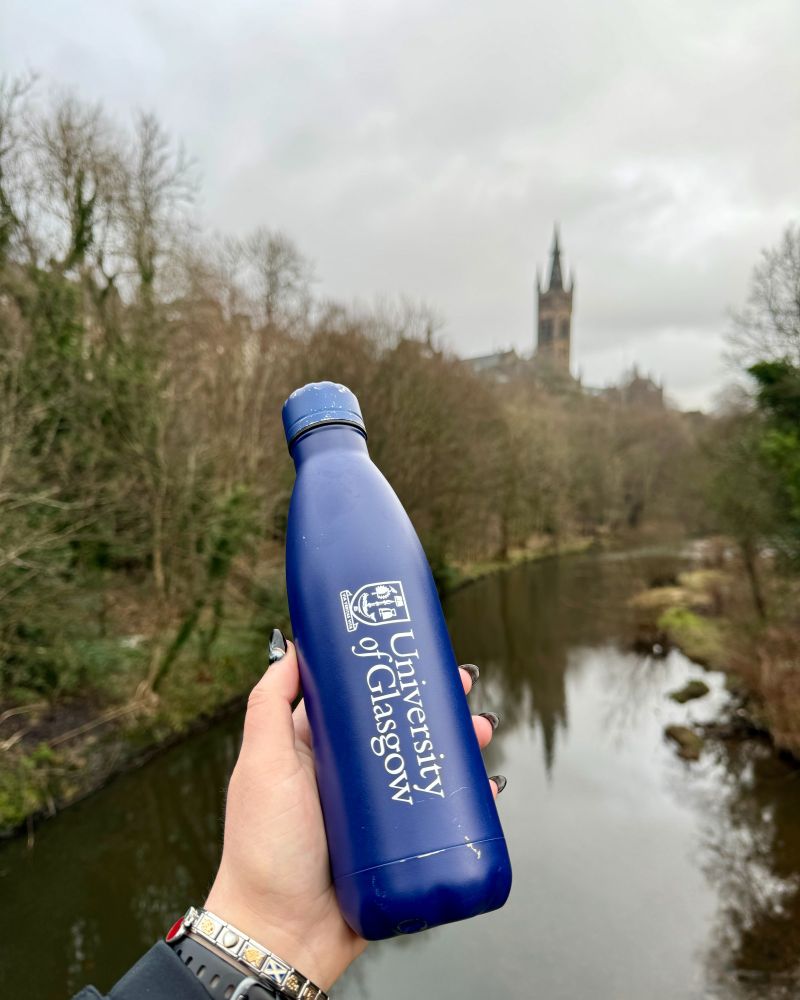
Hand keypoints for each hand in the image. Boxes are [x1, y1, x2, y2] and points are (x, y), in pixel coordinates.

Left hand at [206, 631, 501, 989]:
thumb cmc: (263, 847)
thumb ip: (270, 705)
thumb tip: (292, 647)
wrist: (281, 934)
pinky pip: (441, 817)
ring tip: (480, 731)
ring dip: (458, 744)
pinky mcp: (398, 848)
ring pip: (426, 765)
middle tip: (461, 687)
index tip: (415, 652)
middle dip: (434, 704)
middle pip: (401, 727)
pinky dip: (468, 799)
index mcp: (316, 751)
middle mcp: (348, 776)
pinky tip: (487, 786)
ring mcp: (375, 813)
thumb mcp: (261, 764)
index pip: (358, 700)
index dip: (387, 674)